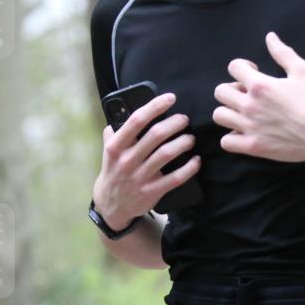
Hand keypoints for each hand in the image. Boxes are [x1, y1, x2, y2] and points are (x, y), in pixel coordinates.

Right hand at [93, 93, 200, 229]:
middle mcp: (127, 160)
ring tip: (190, 138)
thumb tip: (123, 109)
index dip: (155, 106)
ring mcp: (140, 177)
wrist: (111, 205)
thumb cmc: (114, 171)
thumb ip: (114, 132)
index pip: (137, 120)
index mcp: (116, 146)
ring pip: (167, 154)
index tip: (170, 98)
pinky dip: (189, 167)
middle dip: (175, 123)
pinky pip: (176, 178)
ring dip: (183, 142)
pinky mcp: (152, 191)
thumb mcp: (108, 151)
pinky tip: (196, 160)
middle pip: (156, 135)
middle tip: (184, 120)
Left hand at [213, 32, 304, 162]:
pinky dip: (232, 137)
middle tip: (247, 94)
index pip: (233, 67)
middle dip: (232, 89)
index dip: (242, 67)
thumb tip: (270, 37)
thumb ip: (283, 53)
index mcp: (260, 85)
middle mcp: (250, 105)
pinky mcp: (253, 147)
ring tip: (243, 113)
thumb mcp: (303, 71)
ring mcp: (250, 127)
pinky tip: (245, 133)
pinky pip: (226, 142)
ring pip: (219, 115)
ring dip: (229, 112)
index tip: (253, 73)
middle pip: (220, 91)